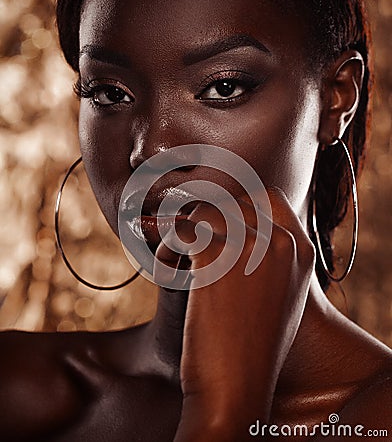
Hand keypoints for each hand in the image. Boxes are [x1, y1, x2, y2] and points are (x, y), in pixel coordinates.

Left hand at [155, 188, 314, 440]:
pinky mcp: (215, 256)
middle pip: (232, 201)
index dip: (239, 205)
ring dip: (184, 231)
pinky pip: (181, 229)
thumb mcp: (281, 295)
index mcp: (301, 251)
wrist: (236, 387)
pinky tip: (166, 267)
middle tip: (190, 241)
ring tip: (176, 259)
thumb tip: (240, 227)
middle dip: (206, 218)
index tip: (218, 222)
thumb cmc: (253, 346)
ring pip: (204, 211)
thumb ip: (271, 258)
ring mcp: (250, 247)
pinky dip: (166, 247)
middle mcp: (281, 243)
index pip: (269, 198)